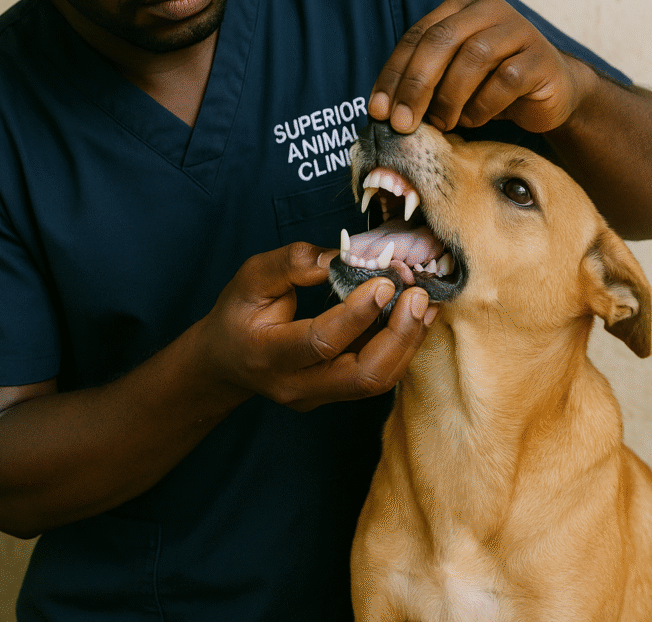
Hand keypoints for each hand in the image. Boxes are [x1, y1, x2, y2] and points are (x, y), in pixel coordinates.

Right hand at [200, 243, 435, 411]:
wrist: (226, 361)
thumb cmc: (238, 313)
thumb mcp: (251, 278)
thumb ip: (292, 264)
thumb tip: (342, 256)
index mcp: (268, 354)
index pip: (320, 342)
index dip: (357, 313)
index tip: (384, 282)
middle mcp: (295, 385)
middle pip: (361, 376)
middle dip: (398, 336)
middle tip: (417, 296)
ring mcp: (318, 396)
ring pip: (376, 382)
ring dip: (408, 342)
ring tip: (426, 303)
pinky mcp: (335, 394)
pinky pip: (377, 376)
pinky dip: (401, 346)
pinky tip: (415, 317)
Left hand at [368, 0, 589, 134]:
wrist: (551, 92)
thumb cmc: (491, 84)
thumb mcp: (451, 76)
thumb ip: (423, 80)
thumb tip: (383, 109)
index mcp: (459, 8)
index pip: (417, 35)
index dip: (394, 73)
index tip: (378, 111)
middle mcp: (488, 10)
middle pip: (441, 40)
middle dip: (416, 85)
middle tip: (402, 123)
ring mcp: (518, 30)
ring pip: (474, 57)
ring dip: (450, 98)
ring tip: (443, 123)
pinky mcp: (541, 58)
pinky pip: (506, 80)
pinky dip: (483, 106)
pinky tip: (475, 119)